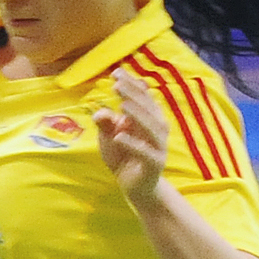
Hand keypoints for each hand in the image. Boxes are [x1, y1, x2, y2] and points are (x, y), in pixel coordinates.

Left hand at [95, 68, 170, 202]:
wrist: (135, 186)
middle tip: (117, 84)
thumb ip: (106, 124)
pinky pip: (146, 153)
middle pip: (148, 108)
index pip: (142, 97)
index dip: (131, 84)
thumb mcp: (109, 137)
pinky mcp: (155, 164)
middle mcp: (157, 129)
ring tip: (122, 104)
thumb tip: (100, 112)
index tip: (116, 72)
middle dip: (133, 94)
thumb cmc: (123, 156)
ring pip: (152, 128)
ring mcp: (158, 146)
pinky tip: (119, 136)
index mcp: (148, 118)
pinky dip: (133, 144)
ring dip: (137, 115)